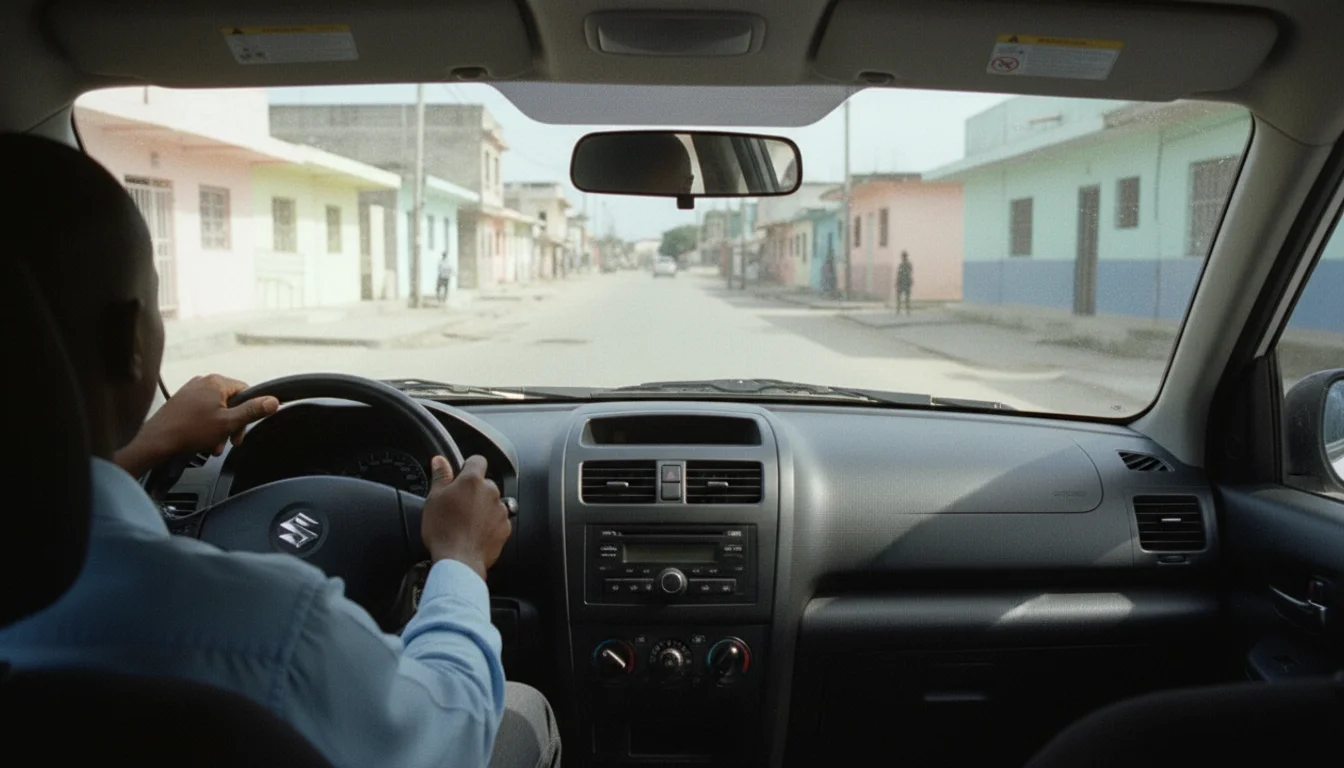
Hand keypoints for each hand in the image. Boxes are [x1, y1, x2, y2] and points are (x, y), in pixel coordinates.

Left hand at [115, 374, 279, 475]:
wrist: (158, 440)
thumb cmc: (190, 431)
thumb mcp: (228, 422)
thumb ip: (253, 411)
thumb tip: (274, 401)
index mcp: (216, 382)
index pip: (246, 391)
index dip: (249, 411)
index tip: (244, 428)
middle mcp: (203, 381)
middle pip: (231, 401)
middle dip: (232, 424)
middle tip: (230, 440)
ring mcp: (190, 390)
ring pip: (216, 408)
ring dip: (220, 428)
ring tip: (214, 444)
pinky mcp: (182, 400)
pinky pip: (202, 410)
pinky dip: (207, 425)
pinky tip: (203, 439)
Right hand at [421, 455, 510, 580]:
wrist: (458, 561)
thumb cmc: (443, 531)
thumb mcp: (434, 499)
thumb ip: (440, 476)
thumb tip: (440, 461)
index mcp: (472, 481)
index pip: (477, 460)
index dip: (468, 466)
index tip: (460, 475)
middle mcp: (491, 492)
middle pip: (484, 483)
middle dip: (474, 491)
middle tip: (457, 505)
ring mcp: (501, 510)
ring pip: (492, 502)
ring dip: (482, 507)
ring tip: (465, 522)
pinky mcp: (505, 528)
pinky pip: (498, 520)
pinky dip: (489, 523)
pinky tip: (474, 532)